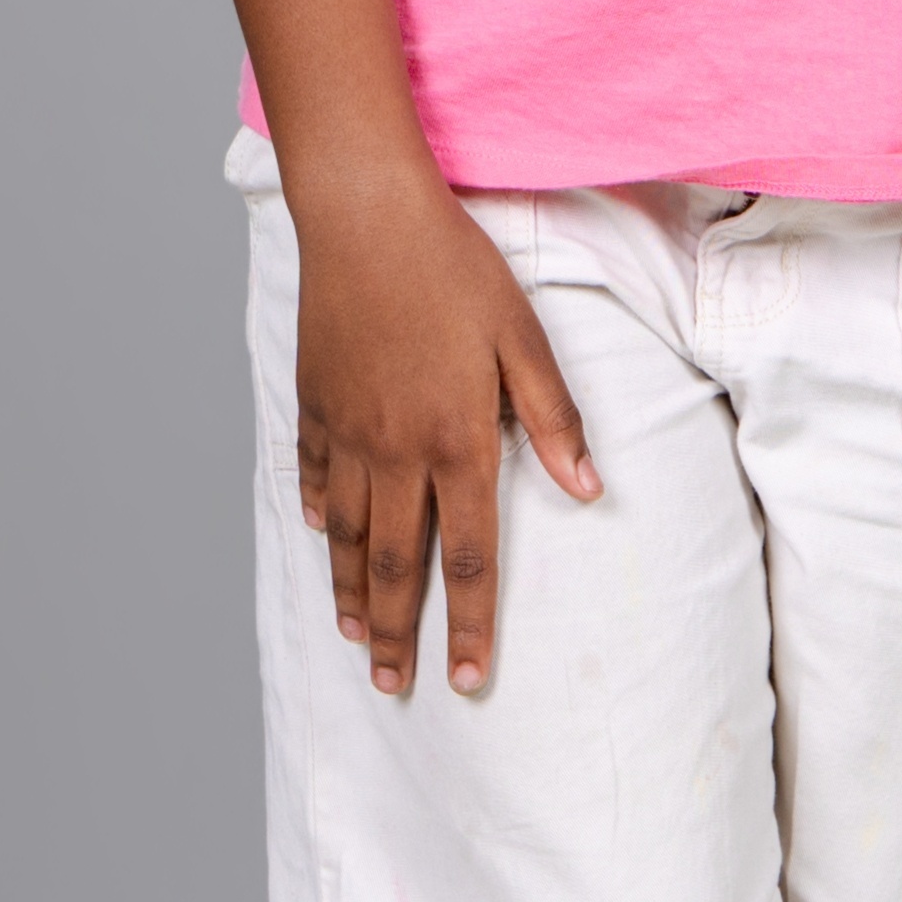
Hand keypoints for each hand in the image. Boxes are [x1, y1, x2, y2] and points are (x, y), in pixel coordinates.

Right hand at [291, 170, 599, 698]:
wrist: (366, 215)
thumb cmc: (455, 267)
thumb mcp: (523, 335)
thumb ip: (553, 417)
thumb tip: (590, 488)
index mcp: (457, 440)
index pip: (470, 556)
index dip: (470, 624)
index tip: (469, 679)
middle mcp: (396, 450)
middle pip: (396, 563)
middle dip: (397, 633)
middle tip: (394, 687)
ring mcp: (347, 430)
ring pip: (345, 533)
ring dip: (350, 592)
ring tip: (354, 639)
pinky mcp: (314, 401)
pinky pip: (311, 473)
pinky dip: (315, 513)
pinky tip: (319, 538)